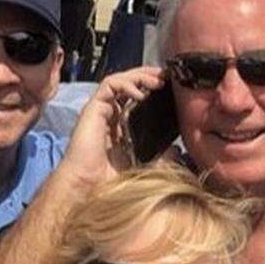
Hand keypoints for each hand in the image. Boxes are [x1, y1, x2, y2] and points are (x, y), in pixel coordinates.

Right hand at [59, 66, 165, 186]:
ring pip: (118, 80)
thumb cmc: (109, 180)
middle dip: (147, 76)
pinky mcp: (93, 109)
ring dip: (139, 76)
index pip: (134, 97)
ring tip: (157, 81)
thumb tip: (176, 150)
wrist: (88, 187)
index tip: (168, 87)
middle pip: (127, 85)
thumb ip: (159, 156)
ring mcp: (100, 110)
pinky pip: (108, 85)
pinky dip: (125, 84)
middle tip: (165, 76)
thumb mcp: (143, 165)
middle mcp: (108, 114)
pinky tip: (140, 93)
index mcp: (119, 125)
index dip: (150, 88)